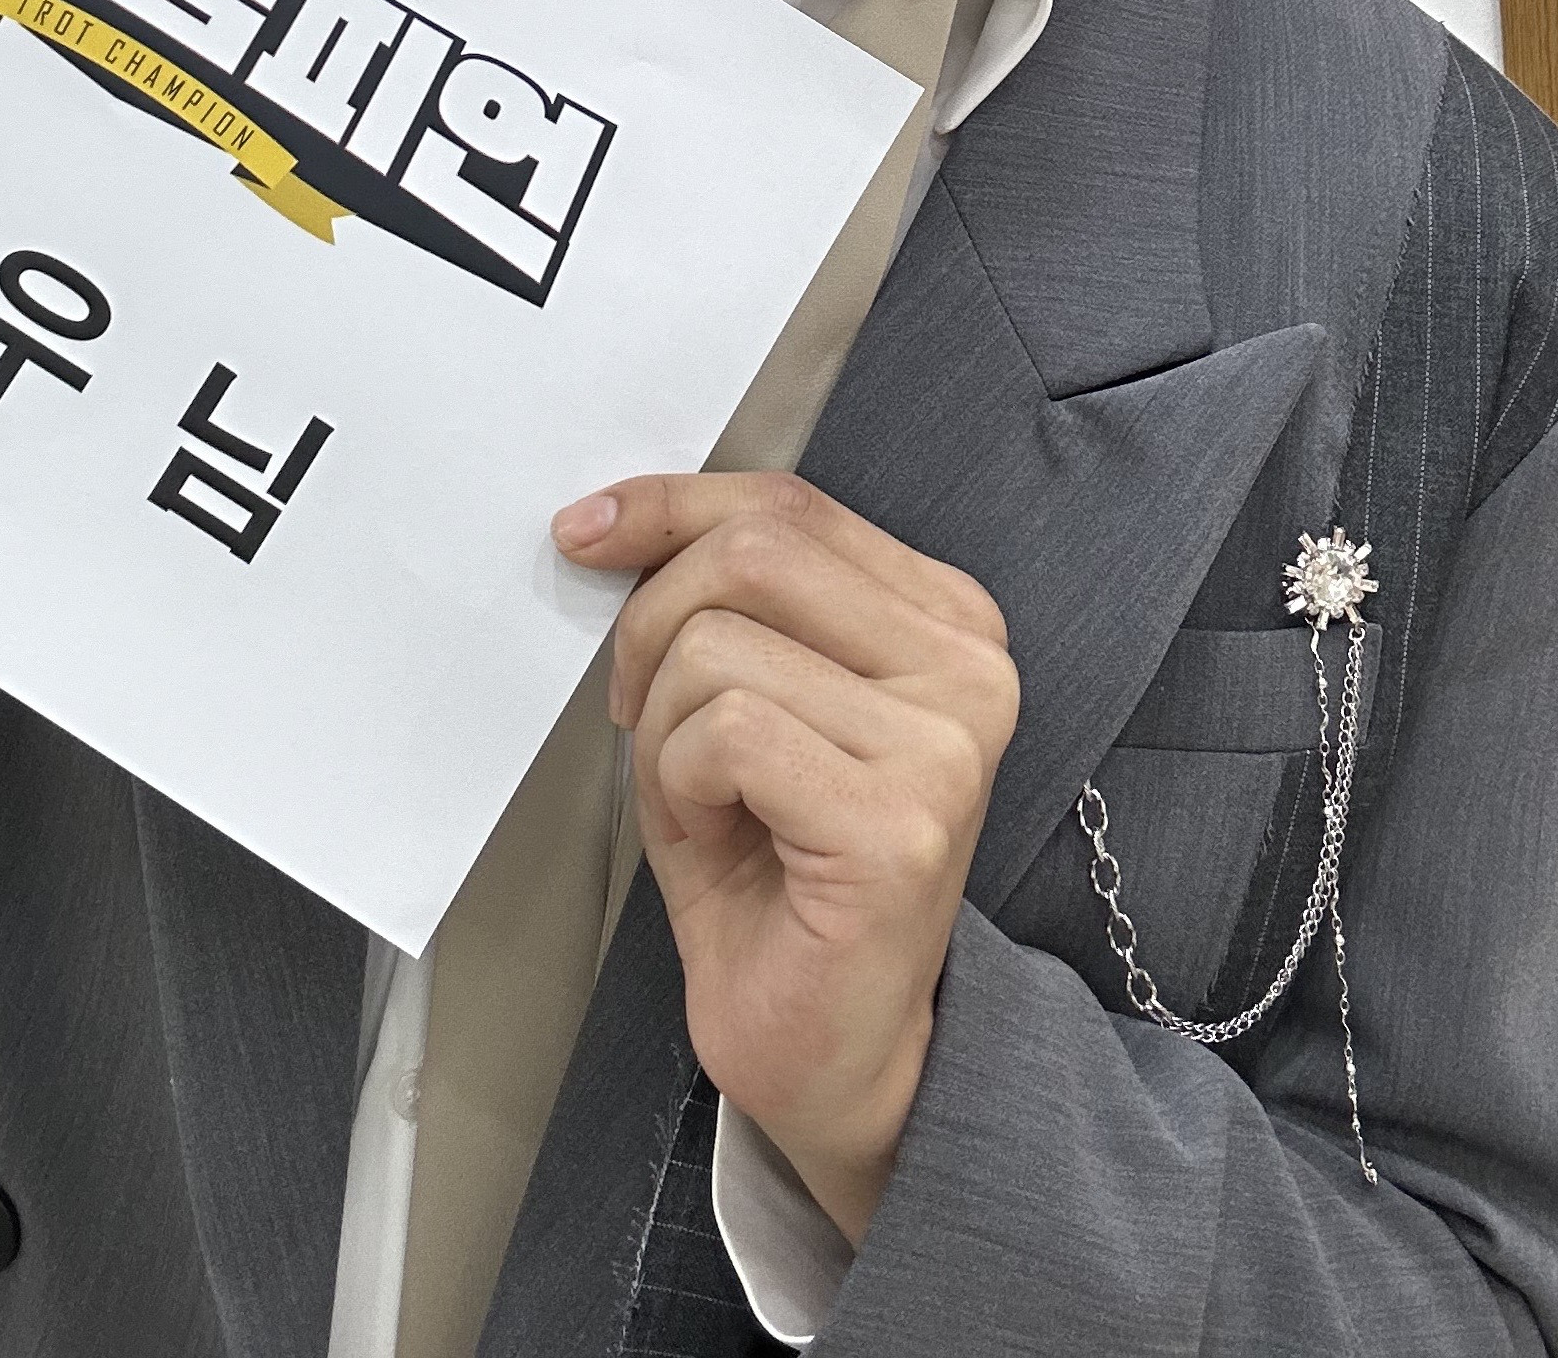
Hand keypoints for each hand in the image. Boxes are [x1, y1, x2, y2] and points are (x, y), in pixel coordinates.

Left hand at [553, 471, 1017, 1242]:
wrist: (831, 1050)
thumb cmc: (778, 876)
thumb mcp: (748, 697)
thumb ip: (721, 599)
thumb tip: (613, 519)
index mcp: (944, 620)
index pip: (790, 507)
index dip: (671, 507)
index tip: (590, 530)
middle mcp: (967, 667)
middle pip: (753, 551)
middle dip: (654, 623)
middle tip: (643, 713)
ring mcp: (943, 744)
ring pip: (719, 645)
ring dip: (665, 730)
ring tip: (707, 802)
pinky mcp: (898, 821)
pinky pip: (725, 732)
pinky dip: (681, 785)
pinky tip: (723, 837)